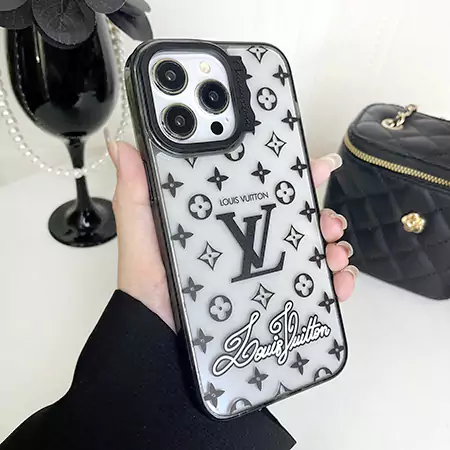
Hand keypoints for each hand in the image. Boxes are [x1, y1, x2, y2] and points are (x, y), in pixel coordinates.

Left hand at [105, 133, 357, 330]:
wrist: (158, 343)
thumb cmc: (149, 286)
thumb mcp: (142, 233)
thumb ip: (135, 192)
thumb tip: (122, 144)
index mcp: (223, 221)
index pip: (263, 190)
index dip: (294, 175)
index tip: (318, 165)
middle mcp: (245, 245)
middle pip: (295, 221)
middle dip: (321, 214)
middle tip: (329, 219)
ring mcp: (260, 275)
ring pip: (309, 252)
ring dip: (331, 247)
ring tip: (336, 251)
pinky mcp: (270, 302)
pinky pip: (310, 291)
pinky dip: (332, 285)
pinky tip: (339, 282)